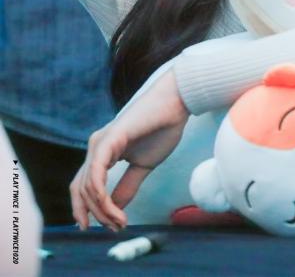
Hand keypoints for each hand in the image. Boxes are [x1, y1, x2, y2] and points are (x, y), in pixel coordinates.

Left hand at [70, 69, 189, 230]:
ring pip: (87, 186)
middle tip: (115, 228)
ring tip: (120, 222)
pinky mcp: (108, 140)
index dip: (88, 210)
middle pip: (82, 190)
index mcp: (102, 151)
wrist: (175, 105)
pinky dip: (101, 196)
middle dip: (96, 215)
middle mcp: (96, 146)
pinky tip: (113, 209)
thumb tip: (115, 210)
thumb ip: (127, 186)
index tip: (106, 228)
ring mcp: (100, 142)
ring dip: (101, 210)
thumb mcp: (143, 166)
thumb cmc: (162, 129)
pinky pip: (96, 173)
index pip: (84, 186)